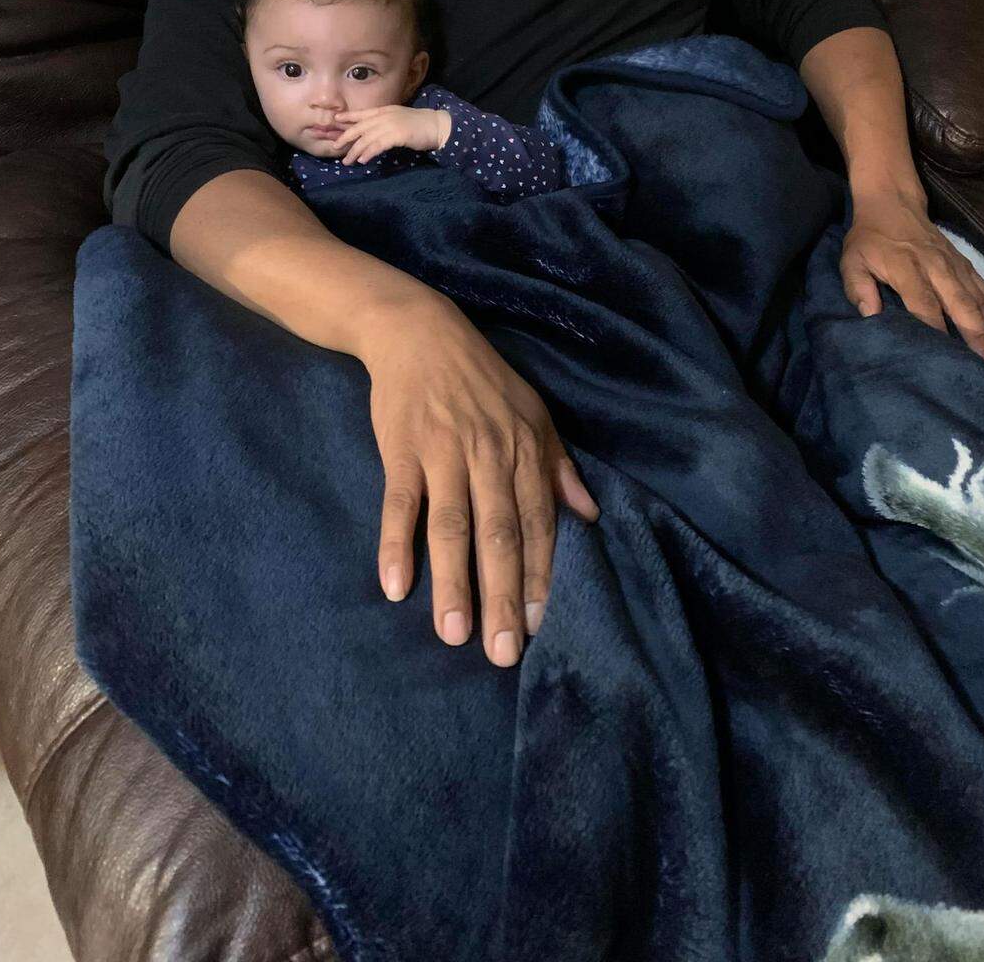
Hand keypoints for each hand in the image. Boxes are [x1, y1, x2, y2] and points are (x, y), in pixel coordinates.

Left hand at [332, 104, 450, 162]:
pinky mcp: (398, 135)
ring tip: (347, 161)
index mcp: (385, 111)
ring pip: (366, 138)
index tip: (335, 119)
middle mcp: (385, 116)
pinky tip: (362, 160)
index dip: (348, 116)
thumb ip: (385, 123)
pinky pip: (378, 145)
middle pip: (360, 127)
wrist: (437, 126)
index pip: (362, 113)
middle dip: (345, 137)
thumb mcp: (399, 119)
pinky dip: (369, 153)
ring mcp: (391, 125)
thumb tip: (371, 133)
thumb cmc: (419, 125)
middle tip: (334, 147)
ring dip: (355, 150)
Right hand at [360, 295, 599, 667]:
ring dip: (453, 582)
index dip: (541, 575)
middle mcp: (489, 456)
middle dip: (504, 594)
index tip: (540, 625)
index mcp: (524, 451)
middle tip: (504, 652)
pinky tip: (395, 585)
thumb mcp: (533, 413)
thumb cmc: (482, 379)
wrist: (419, 332)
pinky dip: (396, 544)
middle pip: (498, 534)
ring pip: (452, 526)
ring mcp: (443, 453)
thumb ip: (558, 467)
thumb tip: (588, 515)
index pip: (538, 523)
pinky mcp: (401, 449)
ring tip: (454, 634)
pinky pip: (399, 503)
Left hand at [840, 189, 983, 364]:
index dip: (935, 328)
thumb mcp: (851, 260)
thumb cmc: (869, 239)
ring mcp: (955, 265)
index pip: (923, 302)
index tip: (945, 355)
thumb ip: (858, 288)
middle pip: (960, 303)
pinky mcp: (966, 264)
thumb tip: (870, 315)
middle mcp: (936, 267)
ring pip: (979, 299)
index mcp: (907, 268)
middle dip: (975, 334)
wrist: (893, 204)